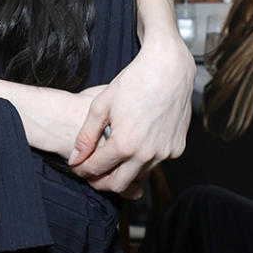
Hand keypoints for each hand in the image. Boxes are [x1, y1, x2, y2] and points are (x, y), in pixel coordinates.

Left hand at [68, 34, 193, 193]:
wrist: (169, 68)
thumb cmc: (134, 82)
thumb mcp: (100, 106)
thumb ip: (86, 136)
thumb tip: (75, 157)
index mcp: (125, 144)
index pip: (96, 169)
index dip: (82, 170)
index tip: (78, 167)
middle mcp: (147, 154)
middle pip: (118, 184)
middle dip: (101, 182)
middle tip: (91, 173)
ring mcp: (165, 153)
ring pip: (139, 174)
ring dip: (123, 171)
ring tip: (112, 157)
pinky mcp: (177, 148)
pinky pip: (156, 162)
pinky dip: (143, 159)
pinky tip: (135, 144)